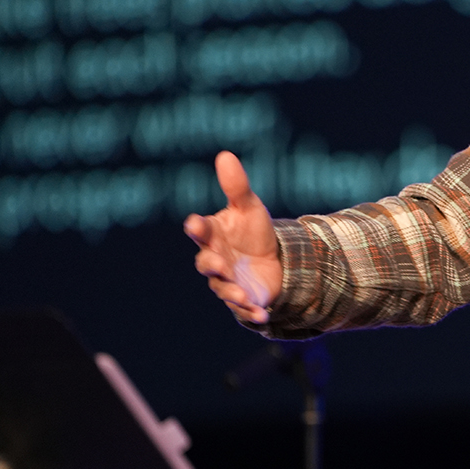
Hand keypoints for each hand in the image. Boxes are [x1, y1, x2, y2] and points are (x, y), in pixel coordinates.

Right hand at [184, 151, 282, 323]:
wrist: (274, 259)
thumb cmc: (252, 232)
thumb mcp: (249, 207)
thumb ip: (237, 186)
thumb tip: (225, 155)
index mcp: (214, 235)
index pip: (201, 230)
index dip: (198, 227)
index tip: (195, 224)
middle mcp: (216, 260)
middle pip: (206, 263)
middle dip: (210, 263)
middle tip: (218, 262)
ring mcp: (228, 281)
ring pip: (223, 288)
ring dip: (231, 291)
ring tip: (240, 294)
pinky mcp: (245, 299)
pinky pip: (245, 308)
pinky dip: (251, 312)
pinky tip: (262, 313)